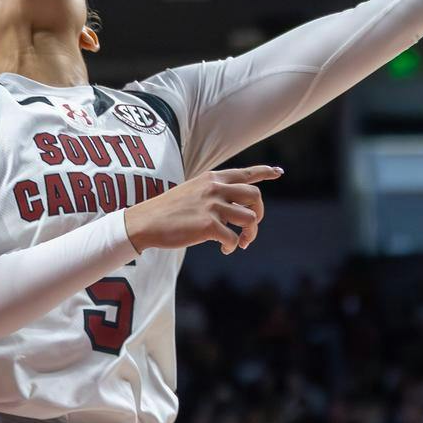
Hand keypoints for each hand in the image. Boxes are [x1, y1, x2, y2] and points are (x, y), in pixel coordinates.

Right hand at [124, 166, 281, 254]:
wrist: (144, 222)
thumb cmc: (168, 210)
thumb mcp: (192, 191)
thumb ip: (214, 193)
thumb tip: (237, 207)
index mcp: (212, 178)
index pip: (245, 173)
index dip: (264, 172)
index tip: (278, 172)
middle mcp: (215, 188)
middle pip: (254, 196)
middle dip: (259, 213)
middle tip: (250, 228)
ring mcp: (212, 206)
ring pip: (249, 218)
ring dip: (249, 234)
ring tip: (240, 242)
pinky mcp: (207, 226)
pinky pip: (233, 238)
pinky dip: (232, 247)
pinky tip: (224, 250)